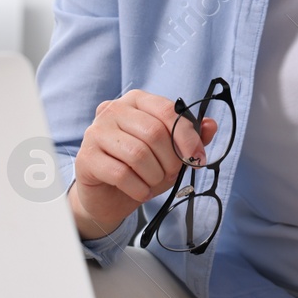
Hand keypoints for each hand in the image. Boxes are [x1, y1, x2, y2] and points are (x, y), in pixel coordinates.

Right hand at [68, 89, 217, 240]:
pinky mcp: (86, 158)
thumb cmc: (141, 169)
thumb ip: (191, 138)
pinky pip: (121, 174)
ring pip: (138, 154)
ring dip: (154, 176)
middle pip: (154, 133)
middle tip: (170, 175)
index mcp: (136, 101)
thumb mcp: (171, 154)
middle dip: (170, 161)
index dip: (188, 136)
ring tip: (153, 183)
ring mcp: (95, 132)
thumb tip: (211, 125)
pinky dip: (138, 188)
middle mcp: (113, 110)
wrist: (109, 196)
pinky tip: (140, 192)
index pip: (167, 111)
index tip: (198, 158)